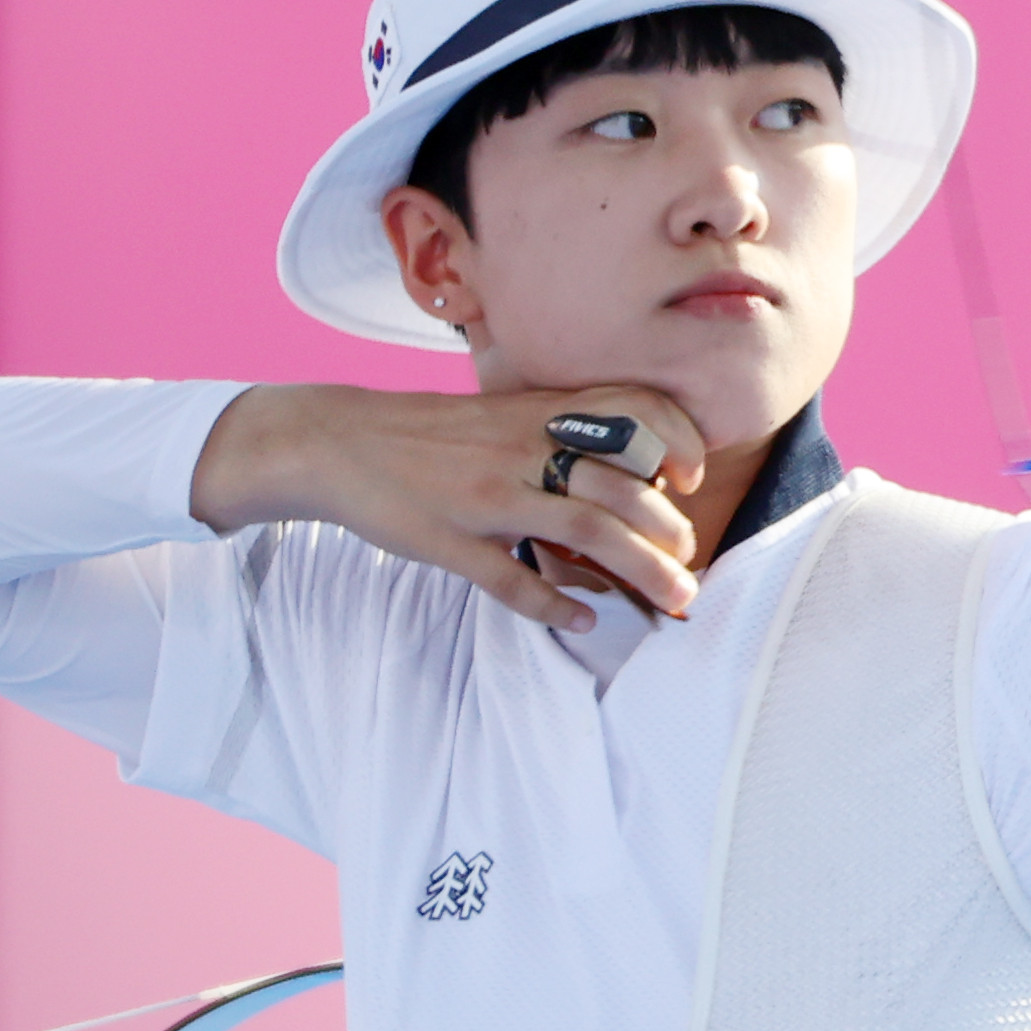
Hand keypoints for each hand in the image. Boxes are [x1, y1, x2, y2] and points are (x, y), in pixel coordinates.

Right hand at [190, 382, 712, 631]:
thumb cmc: (432, 433)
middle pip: (621, 488)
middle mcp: (521, 449)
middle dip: (669, 532)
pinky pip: (510, 579)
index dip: (676, 442)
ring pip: (585, 532)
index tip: (692, 478)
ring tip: (672, 599)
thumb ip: (563, 431)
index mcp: (538, 415)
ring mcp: (487, 497)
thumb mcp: (503, 413)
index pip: (633, 412)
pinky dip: (553, 603)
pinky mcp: (450, 540)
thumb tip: (633, 466)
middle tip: (691, 565)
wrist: (339, 441)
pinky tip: (583, 619)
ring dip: (640, 571)